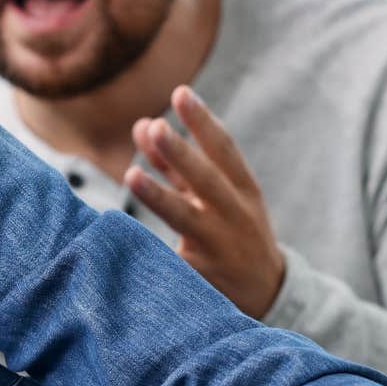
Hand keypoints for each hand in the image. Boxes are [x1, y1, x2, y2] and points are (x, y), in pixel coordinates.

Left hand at [123, 85, 284, 316]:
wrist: (267, 293)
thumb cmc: (234, 230)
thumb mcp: (219, 195)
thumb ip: (179, 164)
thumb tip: (143, 126)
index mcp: (244, 190)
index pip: (224, 150)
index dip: (202, 121)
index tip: (181, 93)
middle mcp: (234, 214)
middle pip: (206, 180)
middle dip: (181, 153)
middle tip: (157, 126)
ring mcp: (218, 245)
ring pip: (185, 218)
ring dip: (159, 196)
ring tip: (132, 175)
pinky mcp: (200, 274)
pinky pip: (169, 256)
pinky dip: (146, 243)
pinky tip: (118, 232)